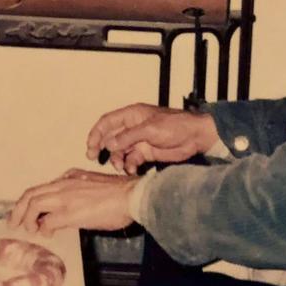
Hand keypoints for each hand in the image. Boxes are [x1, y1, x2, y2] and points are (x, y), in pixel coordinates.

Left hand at [7, 169, 138, 236]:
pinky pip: (47, 221)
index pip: (43, 188)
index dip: (31, 200)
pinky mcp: (70, 212)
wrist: (132, 195)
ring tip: (28, 229)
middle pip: (31, 194)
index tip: (27, 211)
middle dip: (19, 209)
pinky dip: (43, 228)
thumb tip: (72, 209)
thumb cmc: (120, 194)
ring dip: (27, 218)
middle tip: (14, 222)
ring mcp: (65, 197)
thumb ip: (78, 193)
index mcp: (70, 177)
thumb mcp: (93, 186)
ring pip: (33, 203)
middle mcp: (64, 184)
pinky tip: (46, 234)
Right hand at [86, 103, 218, 174]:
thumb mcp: (150, 129)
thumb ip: (128, 137)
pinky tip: (130, 170)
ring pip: (119, 151)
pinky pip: (131, 160)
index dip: (96, 133)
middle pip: (110, 137)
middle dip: (102, 148)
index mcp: (131, 115)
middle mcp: (132, 128)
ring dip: (116, 159)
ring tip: (119, 166)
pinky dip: (128, 165)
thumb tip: (109, 145)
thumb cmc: (175, 125)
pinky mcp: (146, 153)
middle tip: (94, 158)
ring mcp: (138, 141)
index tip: (90, 146)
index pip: (107, 122)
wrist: (195, 137)